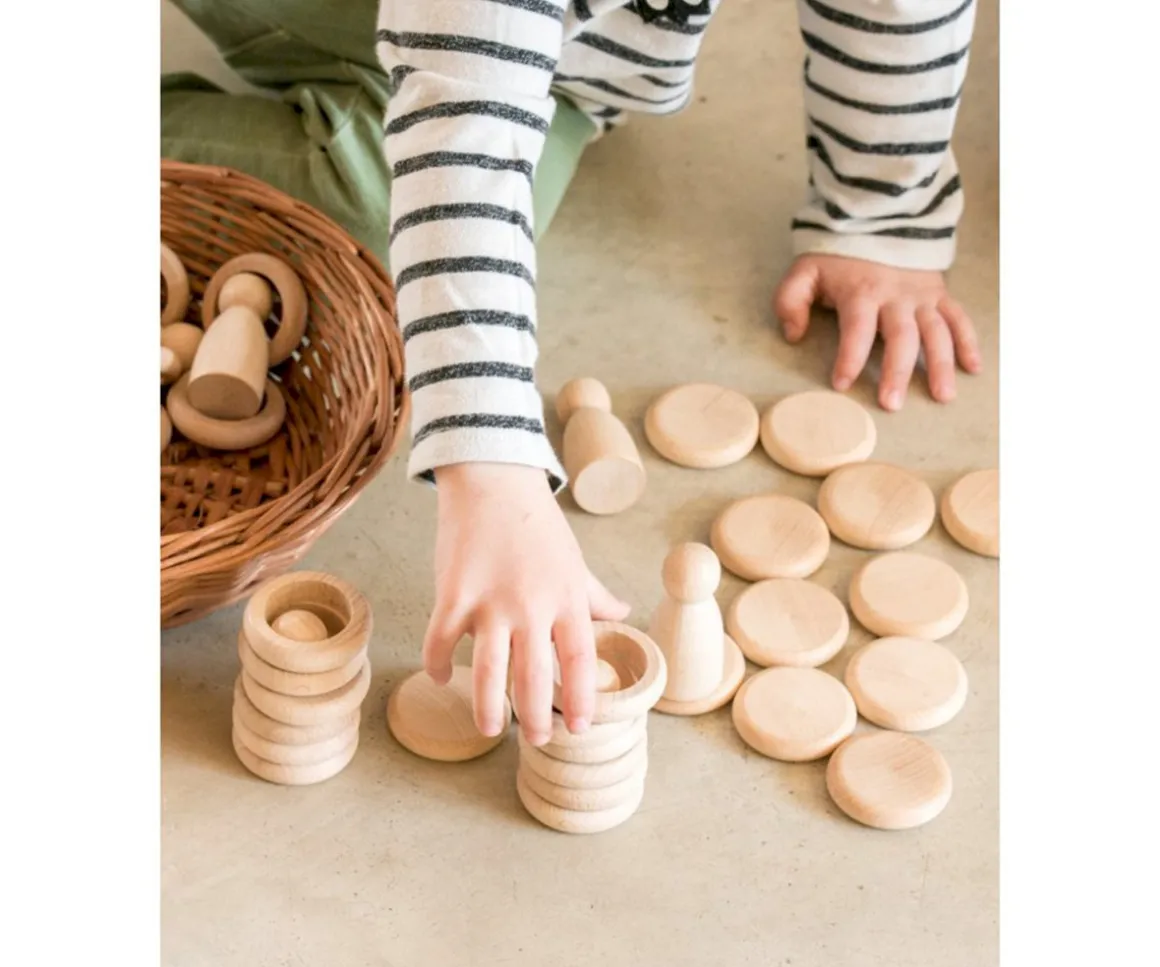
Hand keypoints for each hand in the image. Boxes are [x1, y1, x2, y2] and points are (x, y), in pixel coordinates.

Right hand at [425, 462, 630, 746]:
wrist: (493, 480)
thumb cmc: (536, 523)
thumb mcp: (574, 561)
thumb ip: (595, 595)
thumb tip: (622, 614)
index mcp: (566, 598)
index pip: (580, 659)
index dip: (582, 698)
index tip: (580, 727)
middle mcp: (532, 605)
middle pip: (535, 677)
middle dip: (536, 717)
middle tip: (536, 739)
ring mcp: (490, 602)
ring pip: (489, 672)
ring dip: (489, 707)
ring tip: (491, 729)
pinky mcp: (452, 593)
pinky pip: (441, 641)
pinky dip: (439, 664)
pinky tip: (441, 677)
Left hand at [774, 254, 981, 410]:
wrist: (875, 219)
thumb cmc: (837, 256)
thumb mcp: (804, 271)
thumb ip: (790, 300)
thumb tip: (793, 334)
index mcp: (862, 292)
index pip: (857, 329)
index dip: (849, 357)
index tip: (842, 384)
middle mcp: (896, 296)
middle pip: (901, 336)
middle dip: (897, 371)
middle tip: (892, 404)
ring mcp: (921, 296)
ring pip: (936, 332)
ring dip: (941, 364)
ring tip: (942, 396)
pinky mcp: (939, 295)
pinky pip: (958, 318)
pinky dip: (969, 342)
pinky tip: (972, 369)